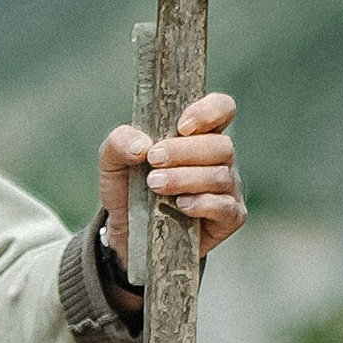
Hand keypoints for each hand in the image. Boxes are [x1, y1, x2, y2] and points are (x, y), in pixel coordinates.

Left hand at [100, 92, 244, 266]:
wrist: (127, 233)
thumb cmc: (128, 189)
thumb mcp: (113, 161)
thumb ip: (119, 142)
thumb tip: (141, 145)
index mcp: (199, 135)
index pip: (222, 109)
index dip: (209, 112)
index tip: (181, 126)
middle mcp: (219, 159)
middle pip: (221, 145)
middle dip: (185, 151)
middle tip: (153, 160)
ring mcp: (228, 188)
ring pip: (220, 176)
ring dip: (186, 178)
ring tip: (154, 184)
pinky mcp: (228, 218)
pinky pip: (226, 208)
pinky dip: (203, 204)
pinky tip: (180, 206)